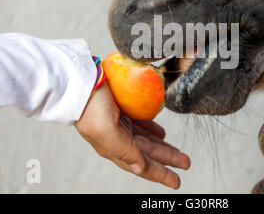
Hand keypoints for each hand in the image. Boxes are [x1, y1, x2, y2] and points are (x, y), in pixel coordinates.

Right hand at [75, 83, 189, 188]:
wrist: (78, 82)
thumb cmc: (90, 105)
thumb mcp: (105, 131)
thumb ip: (124, 151)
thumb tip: (140, 168)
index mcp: (113, 147)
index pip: (142, 165)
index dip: (160, 174)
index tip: (176, 181)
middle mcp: (117, 138)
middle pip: (148, 153)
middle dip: (168, 159)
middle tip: (185, 163)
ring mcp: (119, 124)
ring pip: (147, 140)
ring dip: (163, 146)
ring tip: (177, 152)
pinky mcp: (122, 110)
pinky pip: (142, 124)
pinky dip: (153, 129)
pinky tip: (161, 132)